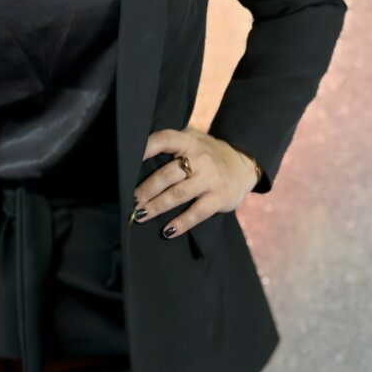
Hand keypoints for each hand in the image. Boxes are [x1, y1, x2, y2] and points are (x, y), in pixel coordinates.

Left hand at [131, 125, 259, 238]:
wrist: (243, 165)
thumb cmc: (207, 154)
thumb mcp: (192, 140)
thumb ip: (172, 144)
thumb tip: (135, 154)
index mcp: (188, 141)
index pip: (165, 140)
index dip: (146, 148)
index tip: (128, 159)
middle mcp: (199, 158)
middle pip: (167, 174)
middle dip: (146, 189)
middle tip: (130, 201)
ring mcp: (210, 179)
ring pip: (178, 194)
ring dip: (157, 206)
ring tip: (140, 216)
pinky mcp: (219, 198)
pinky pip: (197, 212)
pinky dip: (181, 223)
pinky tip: (167, 231)